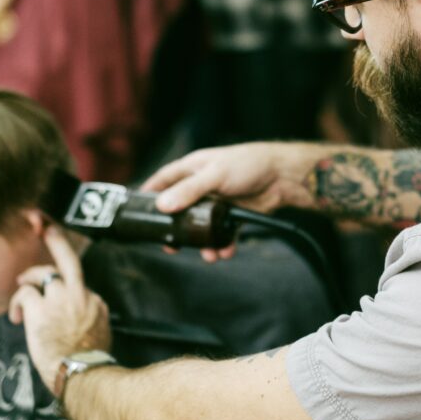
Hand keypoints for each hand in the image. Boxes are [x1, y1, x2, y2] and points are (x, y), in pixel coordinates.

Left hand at [9, 225, 110, 393]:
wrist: (82, 373)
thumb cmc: (88, 361)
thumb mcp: (100, 332)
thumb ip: (91, 315)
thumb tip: (86, 312)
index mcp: (96, 302)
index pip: (79, 282)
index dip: (66, 282)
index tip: (61, 280)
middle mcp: (80, 294)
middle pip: (69, 260)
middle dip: (57, 241)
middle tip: (47, 228)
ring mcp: (60, 299)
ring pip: (43, 274)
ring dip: (29, 280)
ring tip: (21, 289)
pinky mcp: (41, 309)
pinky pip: (25, 293)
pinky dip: (18, 302)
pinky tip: (17, 316)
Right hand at [141, 142, 323, 259]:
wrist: (281, 176)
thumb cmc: (247, 163)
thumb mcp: (215, 174)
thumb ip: (189, 190)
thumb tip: (163, 206)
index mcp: (192, 168)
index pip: (163, 180)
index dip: (150, 194)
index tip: (138, 212)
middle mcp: (201, 185)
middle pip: (180, 209)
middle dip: (176, 229)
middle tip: (171, 246)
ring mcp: (216, 201)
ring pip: (201, 226)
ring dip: (202, 242)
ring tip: (207, 255)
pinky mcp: (231, 214)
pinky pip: (221, 233)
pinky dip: (222, 244)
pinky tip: (225, 252)